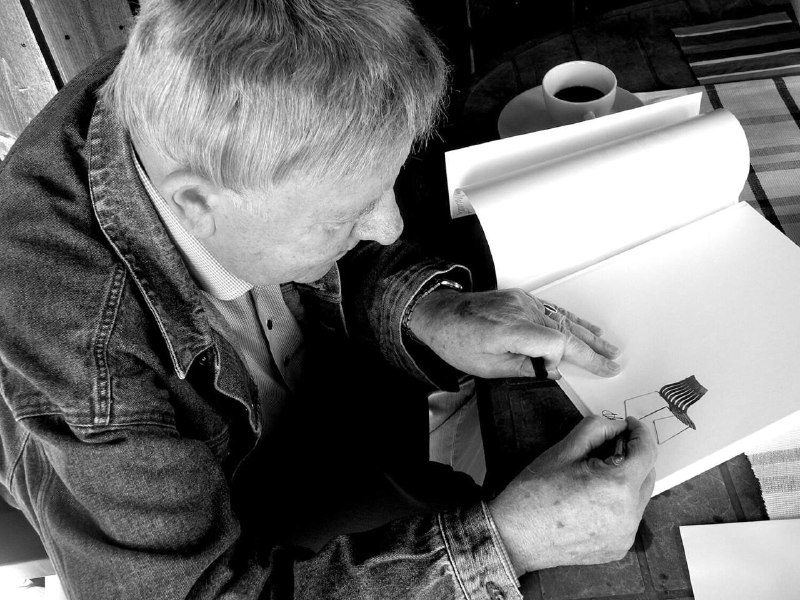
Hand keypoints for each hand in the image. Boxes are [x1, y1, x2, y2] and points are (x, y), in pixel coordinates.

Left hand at [407, 288, 619, 378]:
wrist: (440, 314)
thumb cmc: (457, 342)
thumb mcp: (487, 368)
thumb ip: (523, 369)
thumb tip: (551, 371)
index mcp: (512, 330)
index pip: (557, 342)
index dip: (573, 359)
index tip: (586, 371)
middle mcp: (521, 311)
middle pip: (566, 330)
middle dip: (592, 348)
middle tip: (614, 361)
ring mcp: (523, 302)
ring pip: (562, 319)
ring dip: (587, 333)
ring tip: (609, 345)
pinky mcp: (521, 299)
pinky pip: (552, 310)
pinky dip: (570, 319)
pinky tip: (585, 326)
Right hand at [488, 416, 656, 574]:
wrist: (515, 536)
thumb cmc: (534, 493)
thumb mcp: (563, 450)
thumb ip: (596, 429)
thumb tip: (618, 426)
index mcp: (617, 487)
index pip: (647, 452)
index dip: (640, 433)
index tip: (630, 425)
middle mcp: (628, 515)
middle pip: (647, 474)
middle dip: (633, 457)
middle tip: (607, 449)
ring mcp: (625, 536)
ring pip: (639, 497)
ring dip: (626, 481)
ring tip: (595, 477)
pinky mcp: (618, 548)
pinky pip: (628, 518)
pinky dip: (618, 504)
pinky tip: (592, 501)